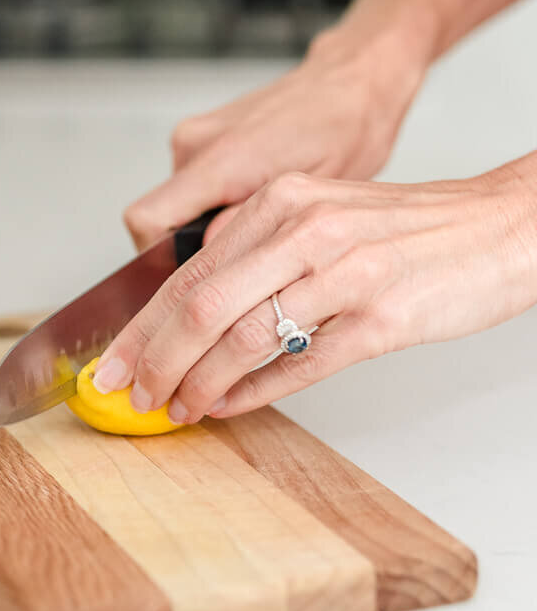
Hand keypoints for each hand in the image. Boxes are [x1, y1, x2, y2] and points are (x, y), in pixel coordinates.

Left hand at [96, 163, 536, 421]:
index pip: (190, 270)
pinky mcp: (382, 319)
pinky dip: (256, 392)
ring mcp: (345, 274)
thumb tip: (193, 314)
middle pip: (203, 303)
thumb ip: (261, 253)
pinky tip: (230, 406)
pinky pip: (302, 364)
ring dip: (200, 382)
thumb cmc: (410, 230)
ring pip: (245, 336)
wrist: (500, 227)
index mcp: (283, 202)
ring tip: (178, 409)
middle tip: (129, 396)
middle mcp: (306, 230)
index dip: (143, 324)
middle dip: (155, 358)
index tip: (113, 361)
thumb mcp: (323, 217)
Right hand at [123, 33, 423, 249]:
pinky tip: (257, 202)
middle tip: (241, 263)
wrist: (352, 81)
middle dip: (189, 247)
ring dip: (206, 224)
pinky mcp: (205, 135)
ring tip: (261, 224)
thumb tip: (212, 263)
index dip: (157, 258)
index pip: (147, 219)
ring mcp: (198, 136)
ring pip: (177, 204)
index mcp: (222, 158)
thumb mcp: (311, 195)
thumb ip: (253, 228)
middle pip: (158, 218)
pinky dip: (215, 202)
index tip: (190, 281)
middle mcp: (198, 143)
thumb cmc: (345, 128)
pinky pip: (192, 184)